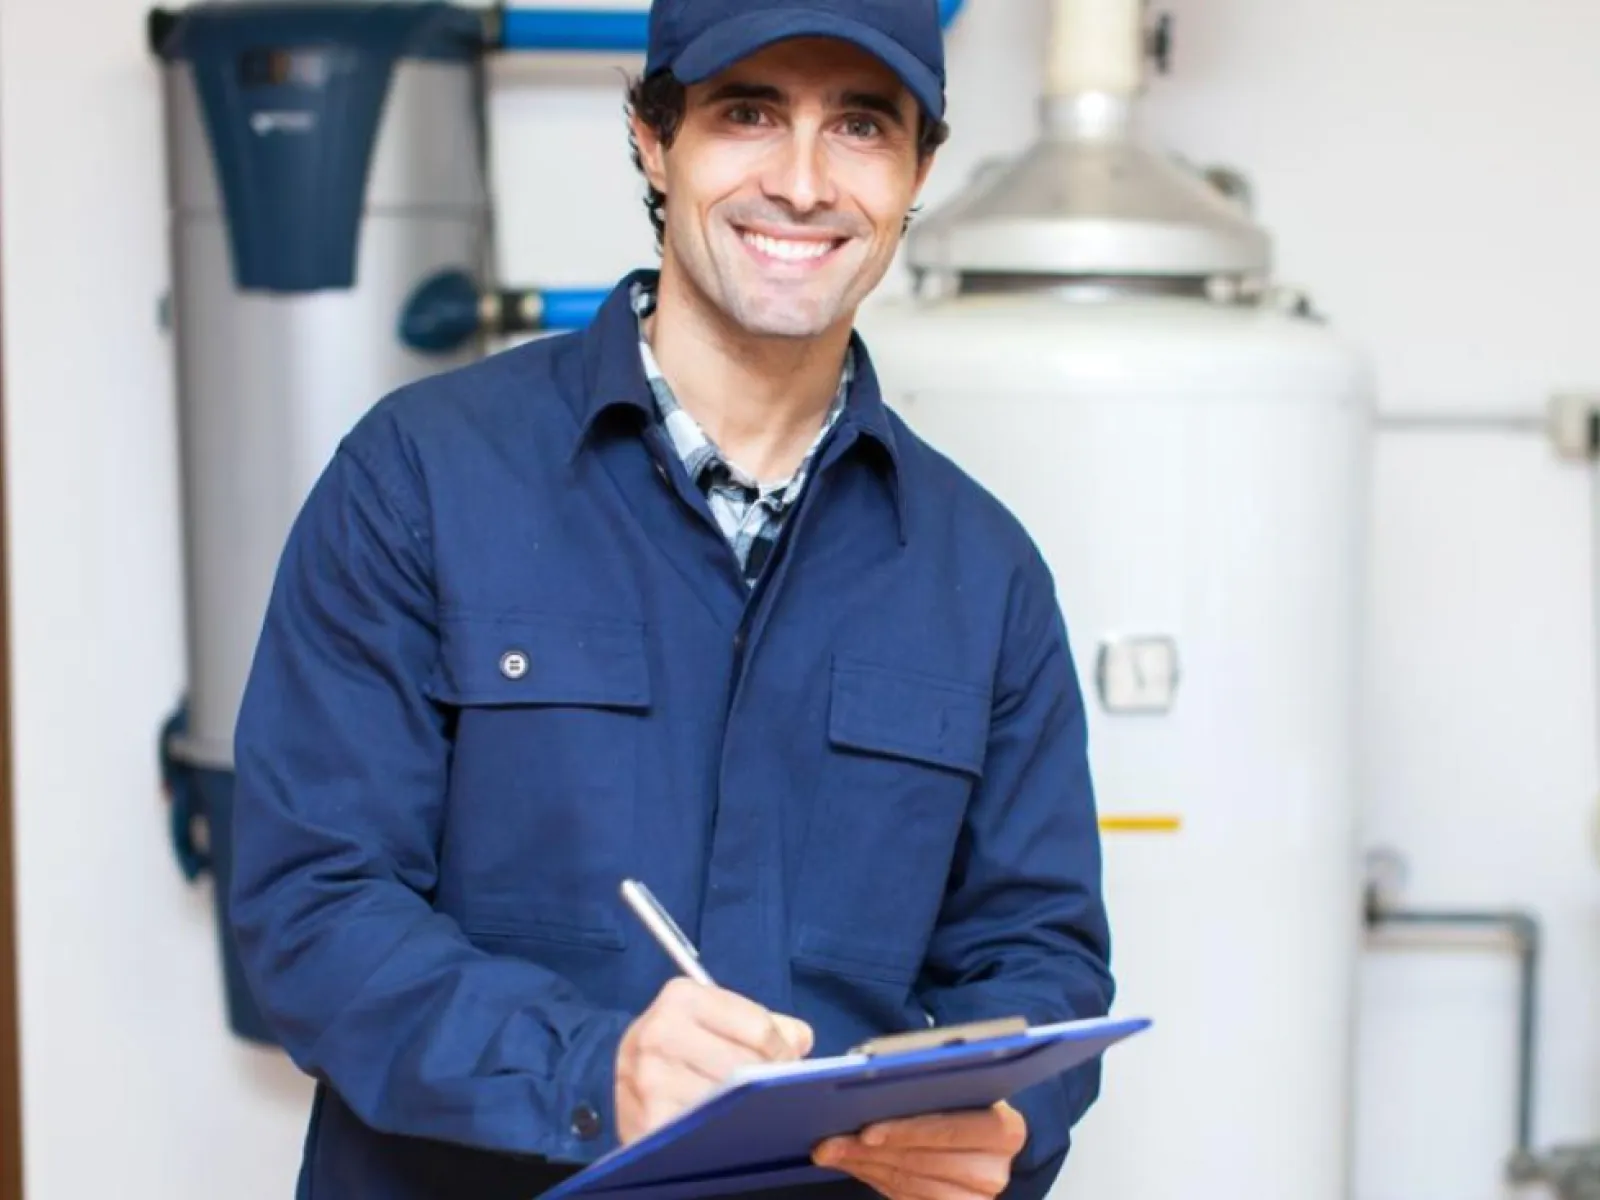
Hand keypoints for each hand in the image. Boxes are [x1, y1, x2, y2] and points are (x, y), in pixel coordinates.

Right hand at [615, 977, 812, 1144]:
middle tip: (776, 1095)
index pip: (759, 1028)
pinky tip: (724, 1129)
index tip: (786, 1068)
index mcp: (681, 996)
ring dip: (747, 1110)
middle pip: (745, 1066)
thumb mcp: (718, 1022)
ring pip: (726, 1099)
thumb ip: (766, 1025)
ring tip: (753, 1111)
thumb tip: (801, 1040)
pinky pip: (703, 1129)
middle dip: (768, 1083)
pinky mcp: (646, 1119)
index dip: (781, 1053)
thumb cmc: (681, 1051)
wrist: (626, 1086)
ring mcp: (648, 1078)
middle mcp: (658, 1031)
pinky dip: (721, 1131)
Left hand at [811, 1101, 1027, 1199]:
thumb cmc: (958, 1099)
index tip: (866, 1131)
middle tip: (828, 1143)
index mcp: (1007, 1128)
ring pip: (909, 1183)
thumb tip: (867, 1079)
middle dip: (870, 1151)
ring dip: (864, 1166)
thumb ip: (925, 1081)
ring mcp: (978, 1199)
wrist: (976, 1136)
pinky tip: (852, 1163)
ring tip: (831, 1151)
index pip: (951, 1130)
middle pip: (924, 1161)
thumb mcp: (952, 1085)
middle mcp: (997, 1170)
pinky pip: (907, 1198)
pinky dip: (874, 1179)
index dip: (907, 1131)